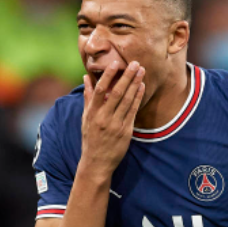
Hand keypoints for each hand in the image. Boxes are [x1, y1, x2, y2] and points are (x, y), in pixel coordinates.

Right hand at [81, 60, 144, 174]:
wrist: (97, 163)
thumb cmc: (90, 138)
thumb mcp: (85, 118)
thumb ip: (88, 97)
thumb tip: (85, 77)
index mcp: (92, 113)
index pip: (100, 90)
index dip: (108, 76)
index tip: (116, 63)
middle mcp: (104, 118)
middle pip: (117, 93)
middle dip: (127, 77)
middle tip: (136, 63)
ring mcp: (116, 125)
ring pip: (127, 101)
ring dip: (135, 84)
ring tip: (142, 71)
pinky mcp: (126, 132)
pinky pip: (133, 111)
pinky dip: (138, 98)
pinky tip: (142, 87)